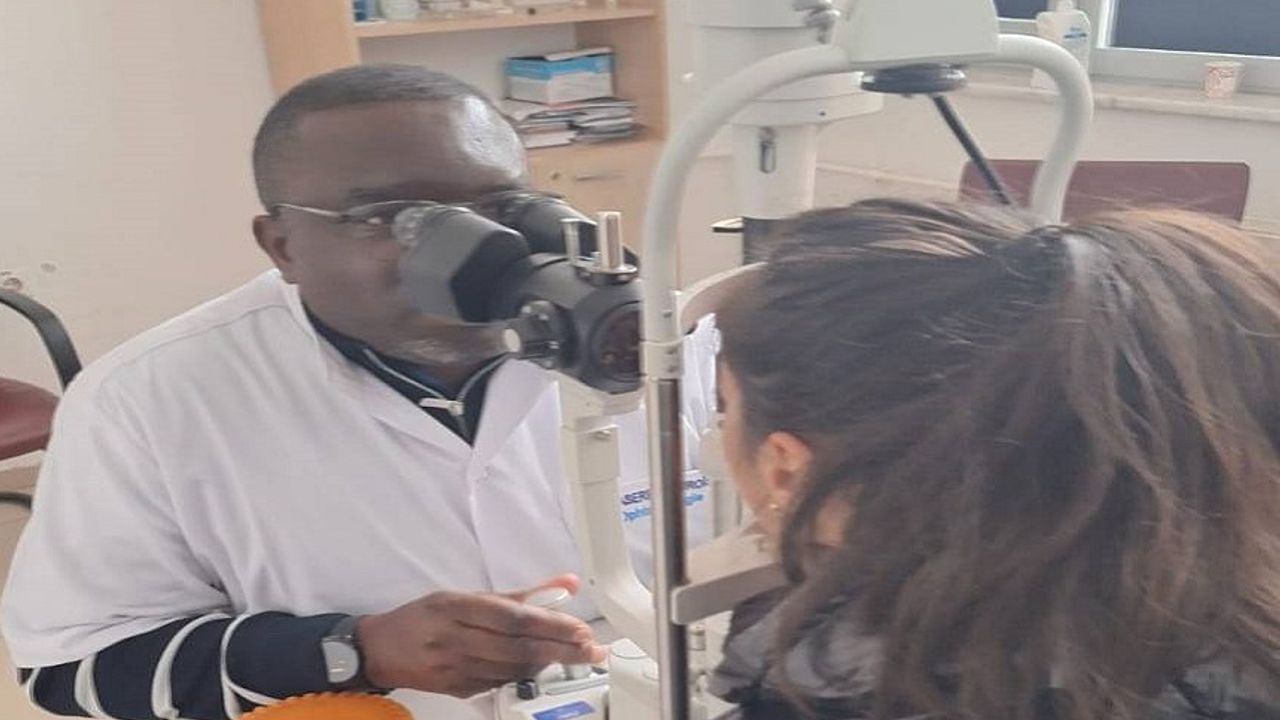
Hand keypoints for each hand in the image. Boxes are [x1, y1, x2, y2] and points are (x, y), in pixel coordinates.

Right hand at [356, 574, 606, 696]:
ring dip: (548, 663)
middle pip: (518, 646)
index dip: (549, 625)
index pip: (512, 618)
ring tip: (576, 656)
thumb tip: (565, 585)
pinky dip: (525, 673)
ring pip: (512, 668)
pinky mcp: (457, 690)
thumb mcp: (465, 594)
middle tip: (591, 649)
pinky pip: (500, 682)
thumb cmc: (424, 617)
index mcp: (456, 608)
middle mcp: (455, 639)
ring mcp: (455, 669)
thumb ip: (518, 592)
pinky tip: (543, 666)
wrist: (380, 649)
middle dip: (561, 649)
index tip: (578, 628)